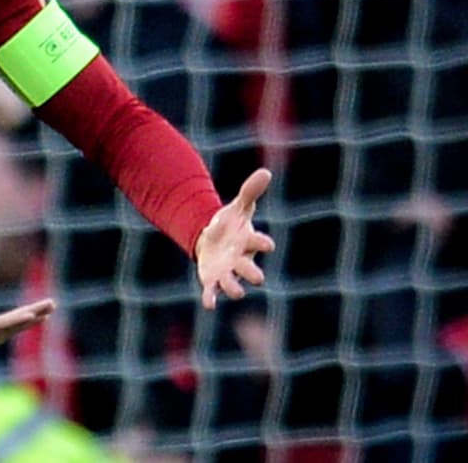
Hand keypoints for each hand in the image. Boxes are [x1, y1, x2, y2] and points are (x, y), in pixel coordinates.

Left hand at [195, 168, 275, 308]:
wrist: (213, 239)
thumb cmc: (231, 224)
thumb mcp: (238, 206)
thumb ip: (250, 191)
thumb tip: (266, 172)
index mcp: (248, 242)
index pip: (259, 243)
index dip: (262, 243)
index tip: (267, 244)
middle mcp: (241, 260)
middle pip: (250, 270)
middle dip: (253, 274)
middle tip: (258, 278)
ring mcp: (227, 272)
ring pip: (234, 285)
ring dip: (234, 288)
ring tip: (236, 292)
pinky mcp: (212, 279)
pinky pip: (212, 292)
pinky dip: (211, 298)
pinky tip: (209, 304)